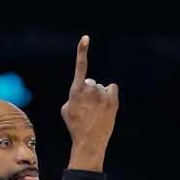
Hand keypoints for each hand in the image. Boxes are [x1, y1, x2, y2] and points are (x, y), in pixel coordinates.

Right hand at [62, 35, 118, 171]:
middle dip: (88, 91)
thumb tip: (84, 88)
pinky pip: (112, 88)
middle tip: (86, 108)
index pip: (80, 66)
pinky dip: (109, 94)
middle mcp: (90, 89)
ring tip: (96, 111)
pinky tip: (105, 105)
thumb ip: (73, 94)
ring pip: (101, 87)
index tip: (85, 38)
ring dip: (98, 95)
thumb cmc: (75, 126)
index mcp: (76, 90)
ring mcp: (103, 95)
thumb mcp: (65, 109)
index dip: (82, 51)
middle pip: (90, 82)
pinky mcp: (113, 101)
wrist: (89, 141)